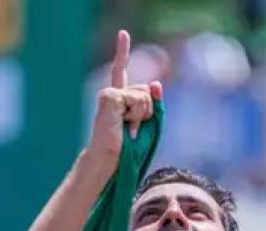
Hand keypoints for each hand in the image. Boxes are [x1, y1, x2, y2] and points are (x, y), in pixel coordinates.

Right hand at [86, 30, 162, 159]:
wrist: (112, 161)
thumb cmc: (128, 150)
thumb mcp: (148, 124)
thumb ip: (154, 104)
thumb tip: (155, 83)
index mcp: (119, 98)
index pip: (121, 71)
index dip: (122, 50)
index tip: (122, 33)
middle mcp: (112, 93)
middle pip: (147, 91)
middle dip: (148, 111)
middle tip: (132, 129)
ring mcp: (110, 94)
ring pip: (144, 95)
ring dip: (142, 115)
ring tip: (127, 129)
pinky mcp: (110, 97)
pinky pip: (138, 100)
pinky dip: (136, 115)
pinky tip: (123, 126)